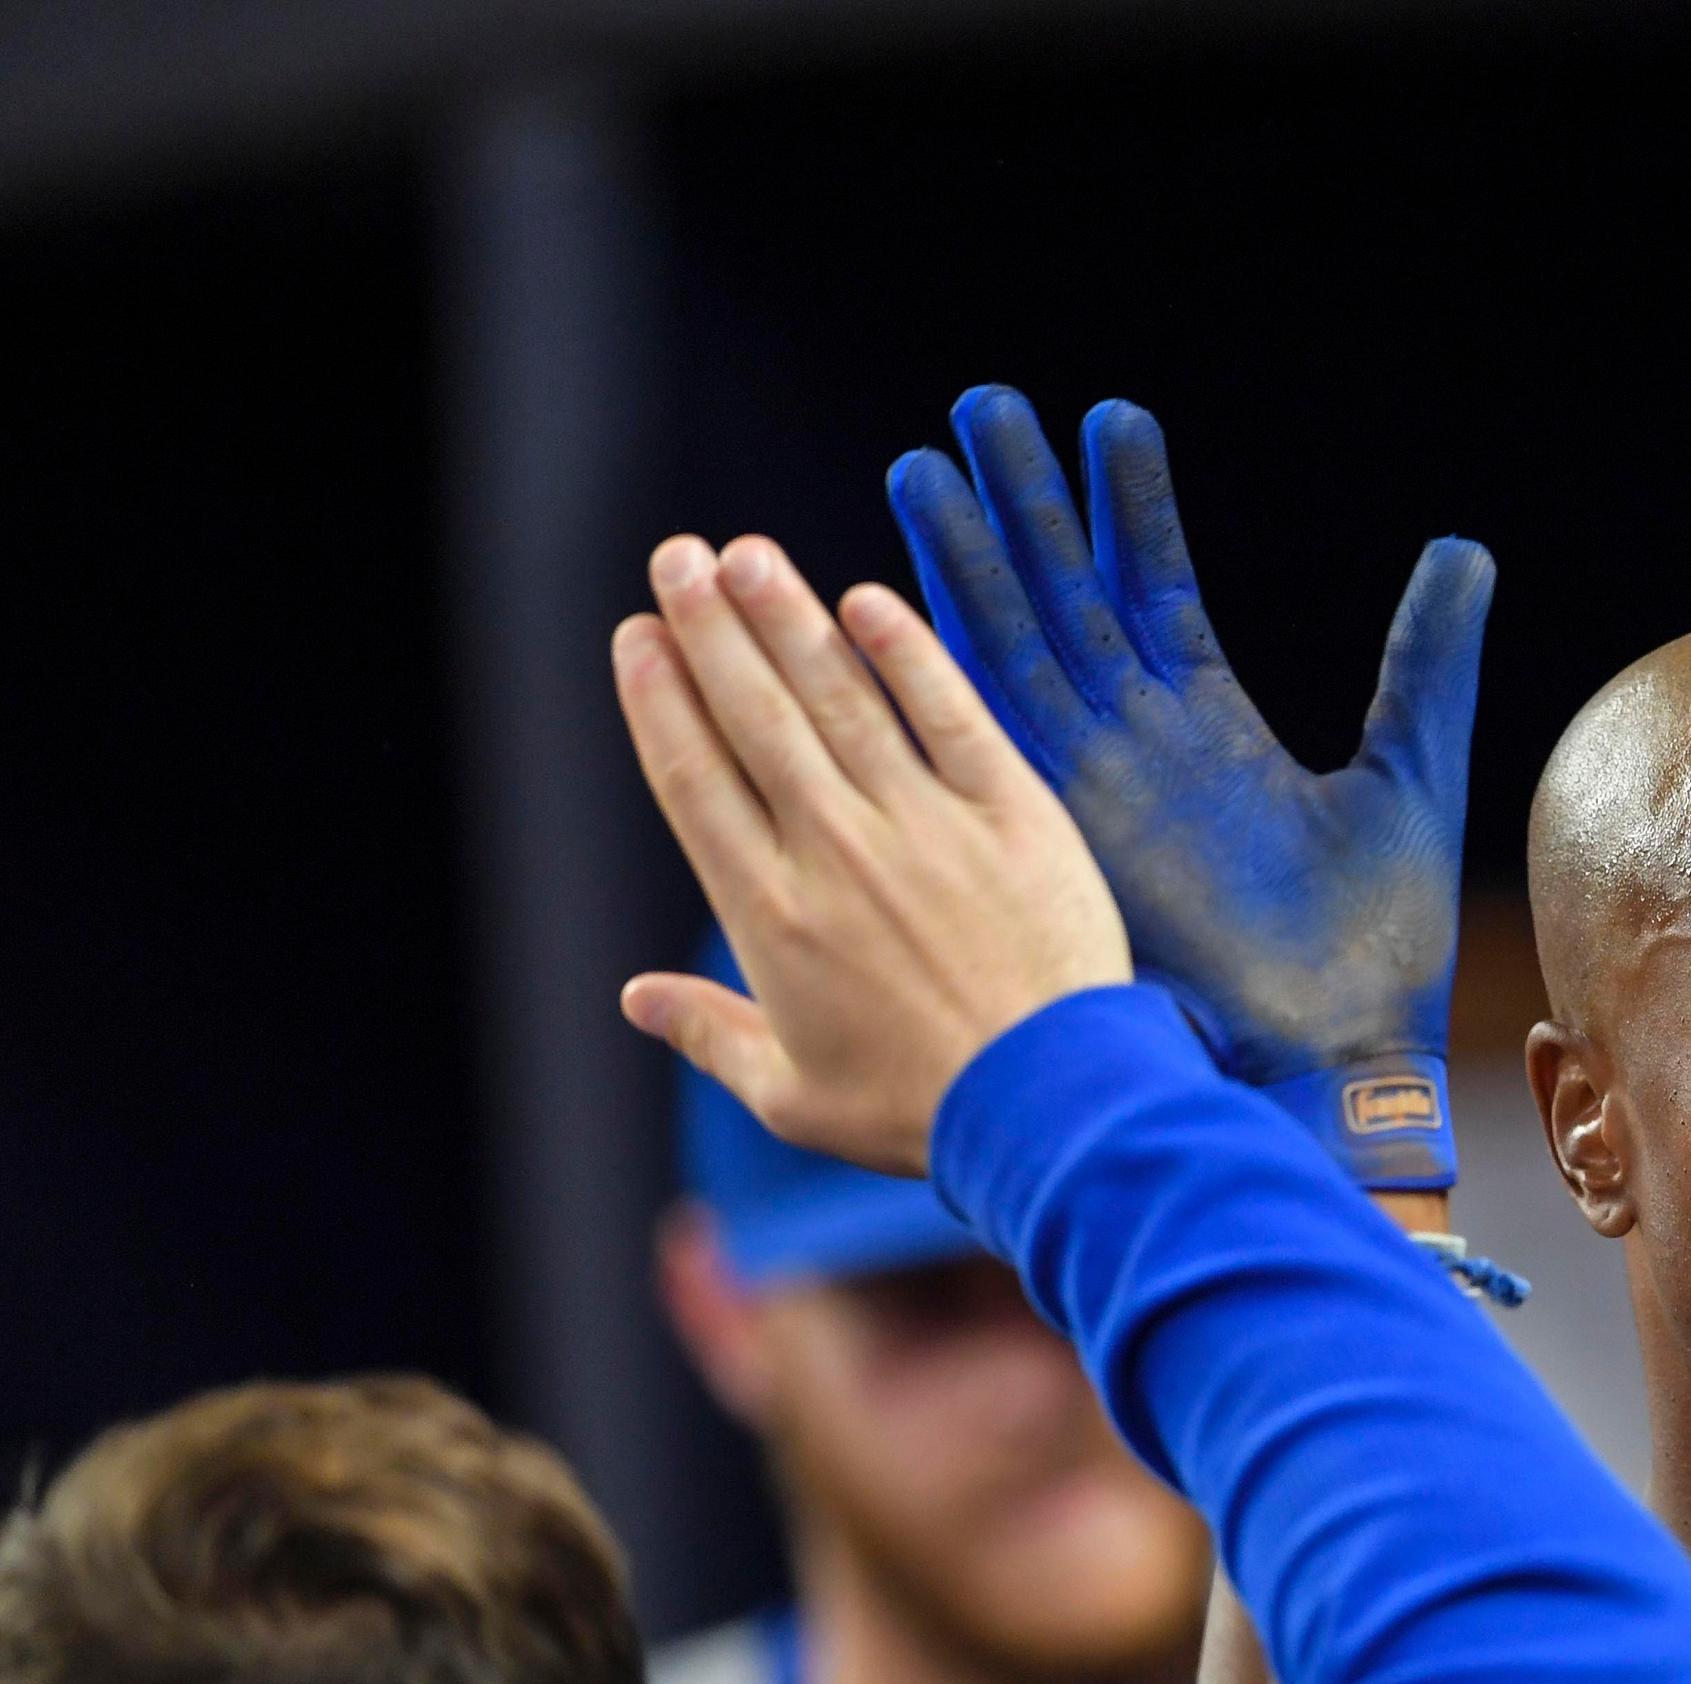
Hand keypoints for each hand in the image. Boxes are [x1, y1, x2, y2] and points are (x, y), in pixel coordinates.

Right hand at [611, 534, 1128, 1175]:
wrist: (1048, 1109)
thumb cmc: (919, 1113)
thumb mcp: (794, 1096)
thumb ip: (711, 1033)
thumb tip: (634, 998)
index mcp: (769, 914)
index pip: (695, 780)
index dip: (659, 700)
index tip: (637, 637)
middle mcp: (835, 851)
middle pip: (754, 717)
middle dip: (708, 629)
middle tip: (677, 557)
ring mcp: (924, 825)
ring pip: (838, 698)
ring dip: (786, 618)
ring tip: (745, 555)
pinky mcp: (1011, 814)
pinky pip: (951, 714)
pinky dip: (907, 654)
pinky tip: (868, 602)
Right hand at [884, 387, 1492, 1188]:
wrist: (1336, 1057)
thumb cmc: (1380, 944)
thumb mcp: (1413, 771)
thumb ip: (1427, 660)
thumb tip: (1464, 547)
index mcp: (1210, 727)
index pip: (1156, 585)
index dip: (1130, 505)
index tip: (1110, 418)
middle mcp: (1136, 745)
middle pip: (1062, 595)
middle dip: (1021, 503)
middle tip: (983, 404)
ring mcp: (1092, 784)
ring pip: (1013, 644)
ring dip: (967, 556)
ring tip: (928, 459)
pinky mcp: (1066, 832)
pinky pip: (991, 730)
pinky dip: (948, 660)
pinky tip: (907, 585)